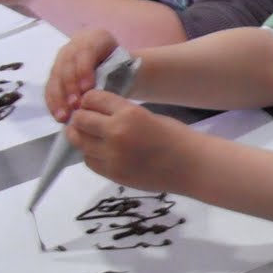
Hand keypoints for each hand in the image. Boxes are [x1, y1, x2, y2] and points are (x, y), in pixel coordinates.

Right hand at [44, 28, 119, 121]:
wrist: (114, 67)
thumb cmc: (123, 69)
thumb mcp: (125, 66)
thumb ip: (116, 73)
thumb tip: (103, 90)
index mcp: (97, 38)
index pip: (87, 52)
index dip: (84, 70)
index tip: (87, 89)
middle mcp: (76, 45)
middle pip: (68, 65)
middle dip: (70, 86)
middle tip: (75, 105)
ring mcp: (63, 58)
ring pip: (56, 77)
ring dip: (59, 97)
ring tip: (64, 115)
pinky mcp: (55, 72)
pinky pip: (51, 87)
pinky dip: (53, 102)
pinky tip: (58, 116)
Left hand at [65, 90, 192, 192]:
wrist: (193, 166)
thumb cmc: (176, 137)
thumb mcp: (147, 115)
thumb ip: (120, 114)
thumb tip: (95, 114)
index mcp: (129, 113)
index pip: (92, 99)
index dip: (90, 100)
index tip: (94, 104)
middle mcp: (116, 133)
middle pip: (79, 120)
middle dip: (81, 117)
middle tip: (89, 120)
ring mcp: (112, 156)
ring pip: (80, 141)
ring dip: (83, 136)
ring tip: (93, 136)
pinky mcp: (113, 174)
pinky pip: (89, 160)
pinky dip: (91, 154)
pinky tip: (103, 152)